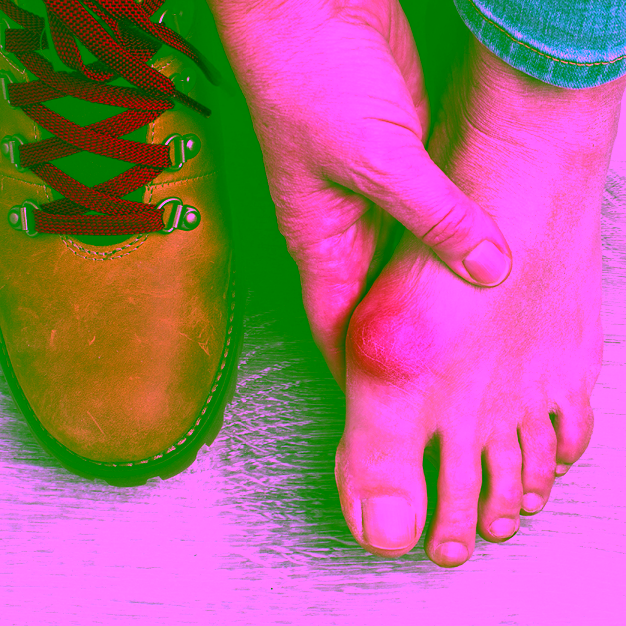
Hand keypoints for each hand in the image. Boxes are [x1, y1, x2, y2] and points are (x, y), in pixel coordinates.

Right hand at [208, 0, 512, 388]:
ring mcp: (372, 200)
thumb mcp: (377, 159)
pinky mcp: (399, 169)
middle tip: (446, 377)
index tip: (393, 408)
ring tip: (472, 330)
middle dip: (405, 339)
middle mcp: (343, 231)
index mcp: (318, 241)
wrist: (310, 9)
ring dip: (434, 290)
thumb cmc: (310, 83)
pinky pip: (426, 220)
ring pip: (406, 264)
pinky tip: (478, 258)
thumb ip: (435, 217)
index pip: (335, 327)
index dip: (359, 370)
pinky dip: (450, 242)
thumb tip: (487, 267)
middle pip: (374, 303)